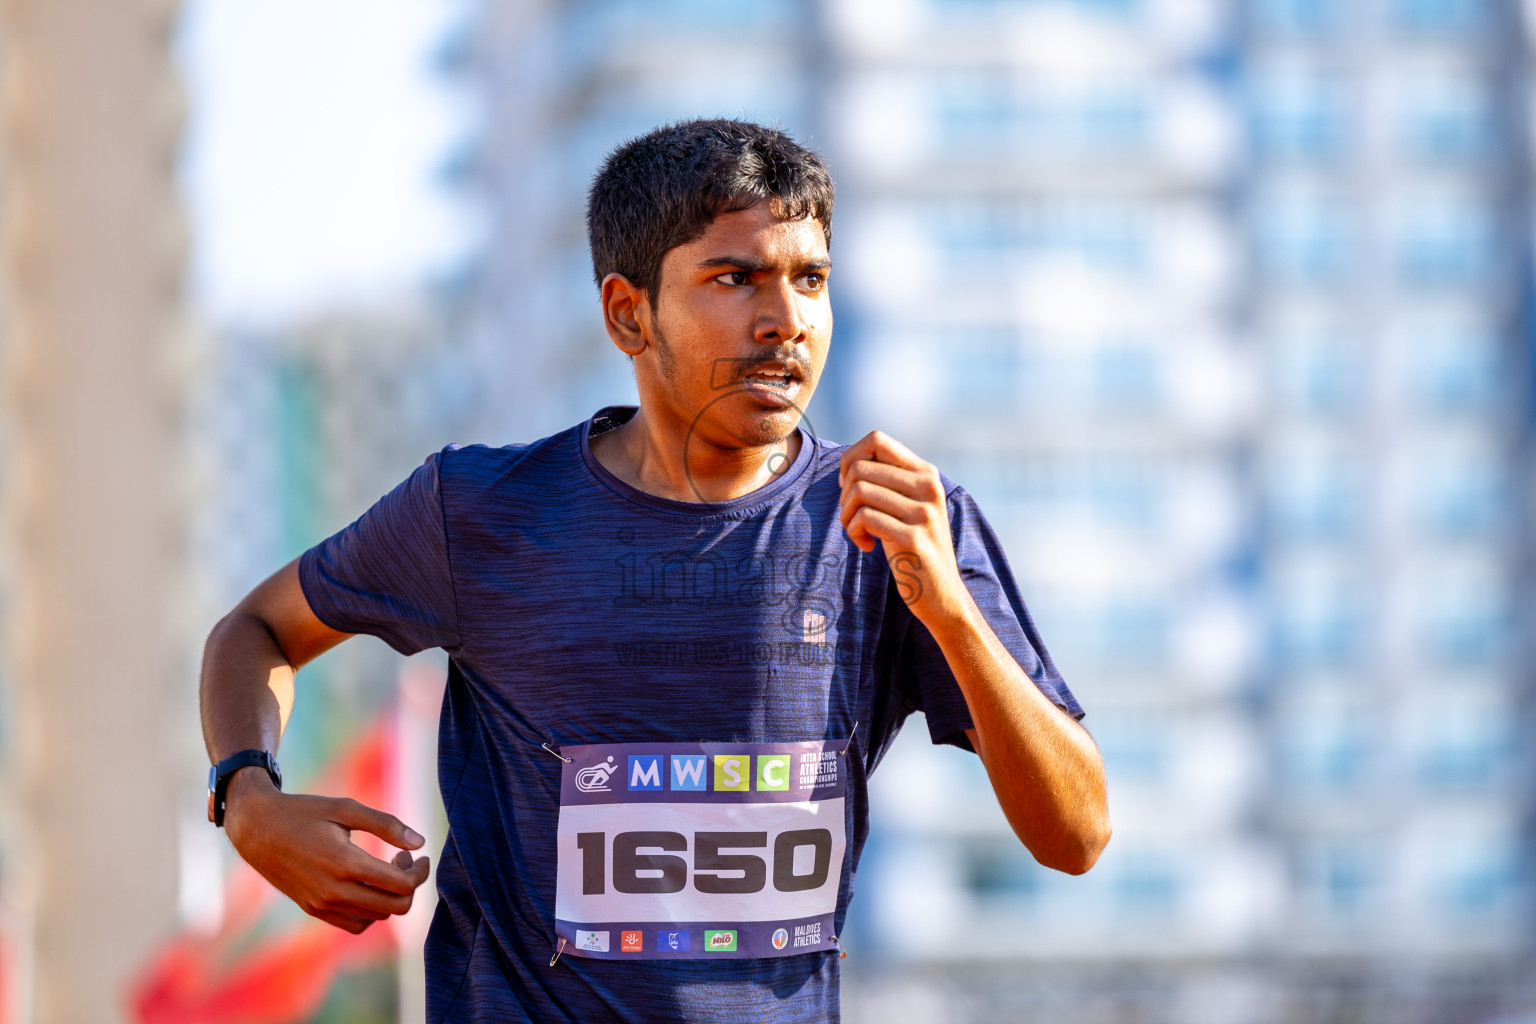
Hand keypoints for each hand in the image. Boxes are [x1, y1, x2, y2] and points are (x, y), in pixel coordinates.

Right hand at [223, 767, 430, 932]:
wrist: (257, 829)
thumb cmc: (304, 812)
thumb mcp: (346, 808)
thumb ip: (387, 824)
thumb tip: (420, 843)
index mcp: (345, 863)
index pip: (400, 885)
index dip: (420, 871)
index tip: (420, 854)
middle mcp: (333, 891)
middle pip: (393, 906)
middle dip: (410, 884)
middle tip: (403, 858)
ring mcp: (322, 904)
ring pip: (376, 917)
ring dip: (390, 897)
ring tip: (385, 867)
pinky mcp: (313, 910)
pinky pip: (354, 924)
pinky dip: (370, 910)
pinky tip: (368, 884)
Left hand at [838, 430, 967, 626]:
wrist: (942, 595)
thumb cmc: (915, 549)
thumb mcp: (910, 507)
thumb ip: (891, 481)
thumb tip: (851, 460)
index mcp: (927, 474)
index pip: (877, 439)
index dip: (851, 458)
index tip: (849, 485)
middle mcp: (929, 487)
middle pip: (861, 467)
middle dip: (844, 493)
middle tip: (853, 517)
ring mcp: (923, 512)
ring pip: (859, 490)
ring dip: (846, 515)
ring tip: (857, 532)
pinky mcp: (912, 538)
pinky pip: (864, 517)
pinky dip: (854, 531)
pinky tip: (866, 546)